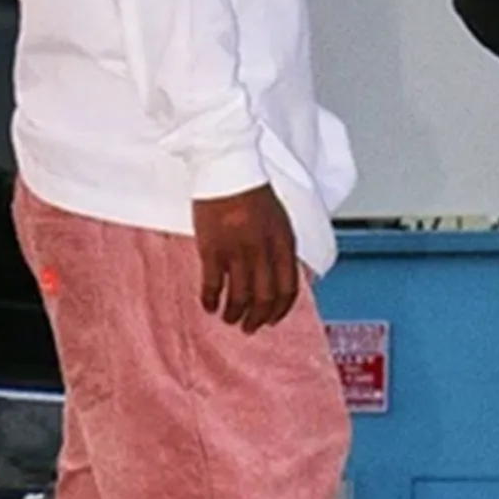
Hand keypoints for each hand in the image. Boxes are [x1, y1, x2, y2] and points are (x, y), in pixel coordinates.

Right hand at [192, 185, 298, 333]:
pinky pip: (213, 285)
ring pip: (239, 296)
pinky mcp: (212, 249)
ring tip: (229, 319)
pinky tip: (209, 306)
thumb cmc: (254, 194)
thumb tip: (290, 278)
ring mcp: (237, 252)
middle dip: (258, 319)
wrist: (229, 170)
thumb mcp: (280, 222)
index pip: (288, 288)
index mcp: (284, 243)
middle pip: (264, 298)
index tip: (273, 320)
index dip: (280, 310)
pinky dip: (211, 300)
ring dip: (234, 314)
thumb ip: (284, 250)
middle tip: (249, 328)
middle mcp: (263, 251)